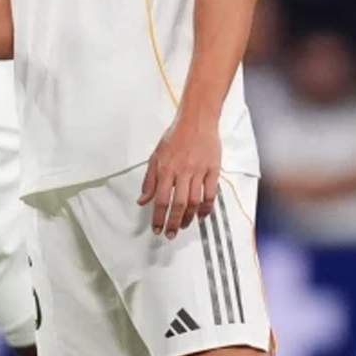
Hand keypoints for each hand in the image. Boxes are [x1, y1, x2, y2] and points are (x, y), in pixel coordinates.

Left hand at [138, 116, 220, 237]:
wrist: (197, 120)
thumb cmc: (175, 136)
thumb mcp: (156, 156)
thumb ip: (149, 180)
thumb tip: (142, 200)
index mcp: (166, 168)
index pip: (160, 199)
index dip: (158, 217)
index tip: (157, 229)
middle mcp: (182, 172)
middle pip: (178, 204)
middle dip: (173, 223)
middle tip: (170, 234)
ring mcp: (199, 171)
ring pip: (195, 202)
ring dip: (189, 218)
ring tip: (183, 226)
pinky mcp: (213, 170)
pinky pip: (211, 194)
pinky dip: (207, 208)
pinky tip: (202, 215)